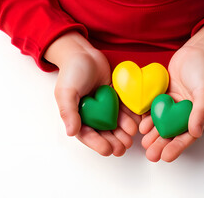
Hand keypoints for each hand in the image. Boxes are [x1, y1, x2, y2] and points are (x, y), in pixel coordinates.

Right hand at [45, 31, 139, 156]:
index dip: (98, 144)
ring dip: (124, 131)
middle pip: (104, 133)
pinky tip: (137, 122)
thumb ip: (68, 111)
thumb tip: (71, 132)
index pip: (88, 135)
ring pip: (116, 124)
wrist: (85, 54)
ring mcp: (105, 107)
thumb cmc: (72, 72)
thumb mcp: (66, 92)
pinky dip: (131, 116)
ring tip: (131, 136)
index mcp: (78, 116)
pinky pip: (124, 110)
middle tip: (123, 148)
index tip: (108, 150)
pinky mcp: (116, 99)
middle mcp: (92, 115)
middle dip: (114, 141)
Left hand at [139, 46, 203, 161]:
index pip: (187, 136)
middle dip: (161, 145)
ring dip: (153, 135)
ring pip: (162, 124)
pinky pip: (154, 110)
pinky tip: (141, 125)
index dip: (177, 148)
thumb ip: (202, 110)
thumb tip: (196, 131)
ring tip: (144, 144)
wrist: (195, 52)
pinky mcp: (163, 97)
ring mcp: (173, 105)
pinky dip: (148, 118)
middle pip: (172, 133)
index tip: (166, 157)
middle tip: (151, 155)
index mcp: (197, 115)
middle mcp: (184, 113)